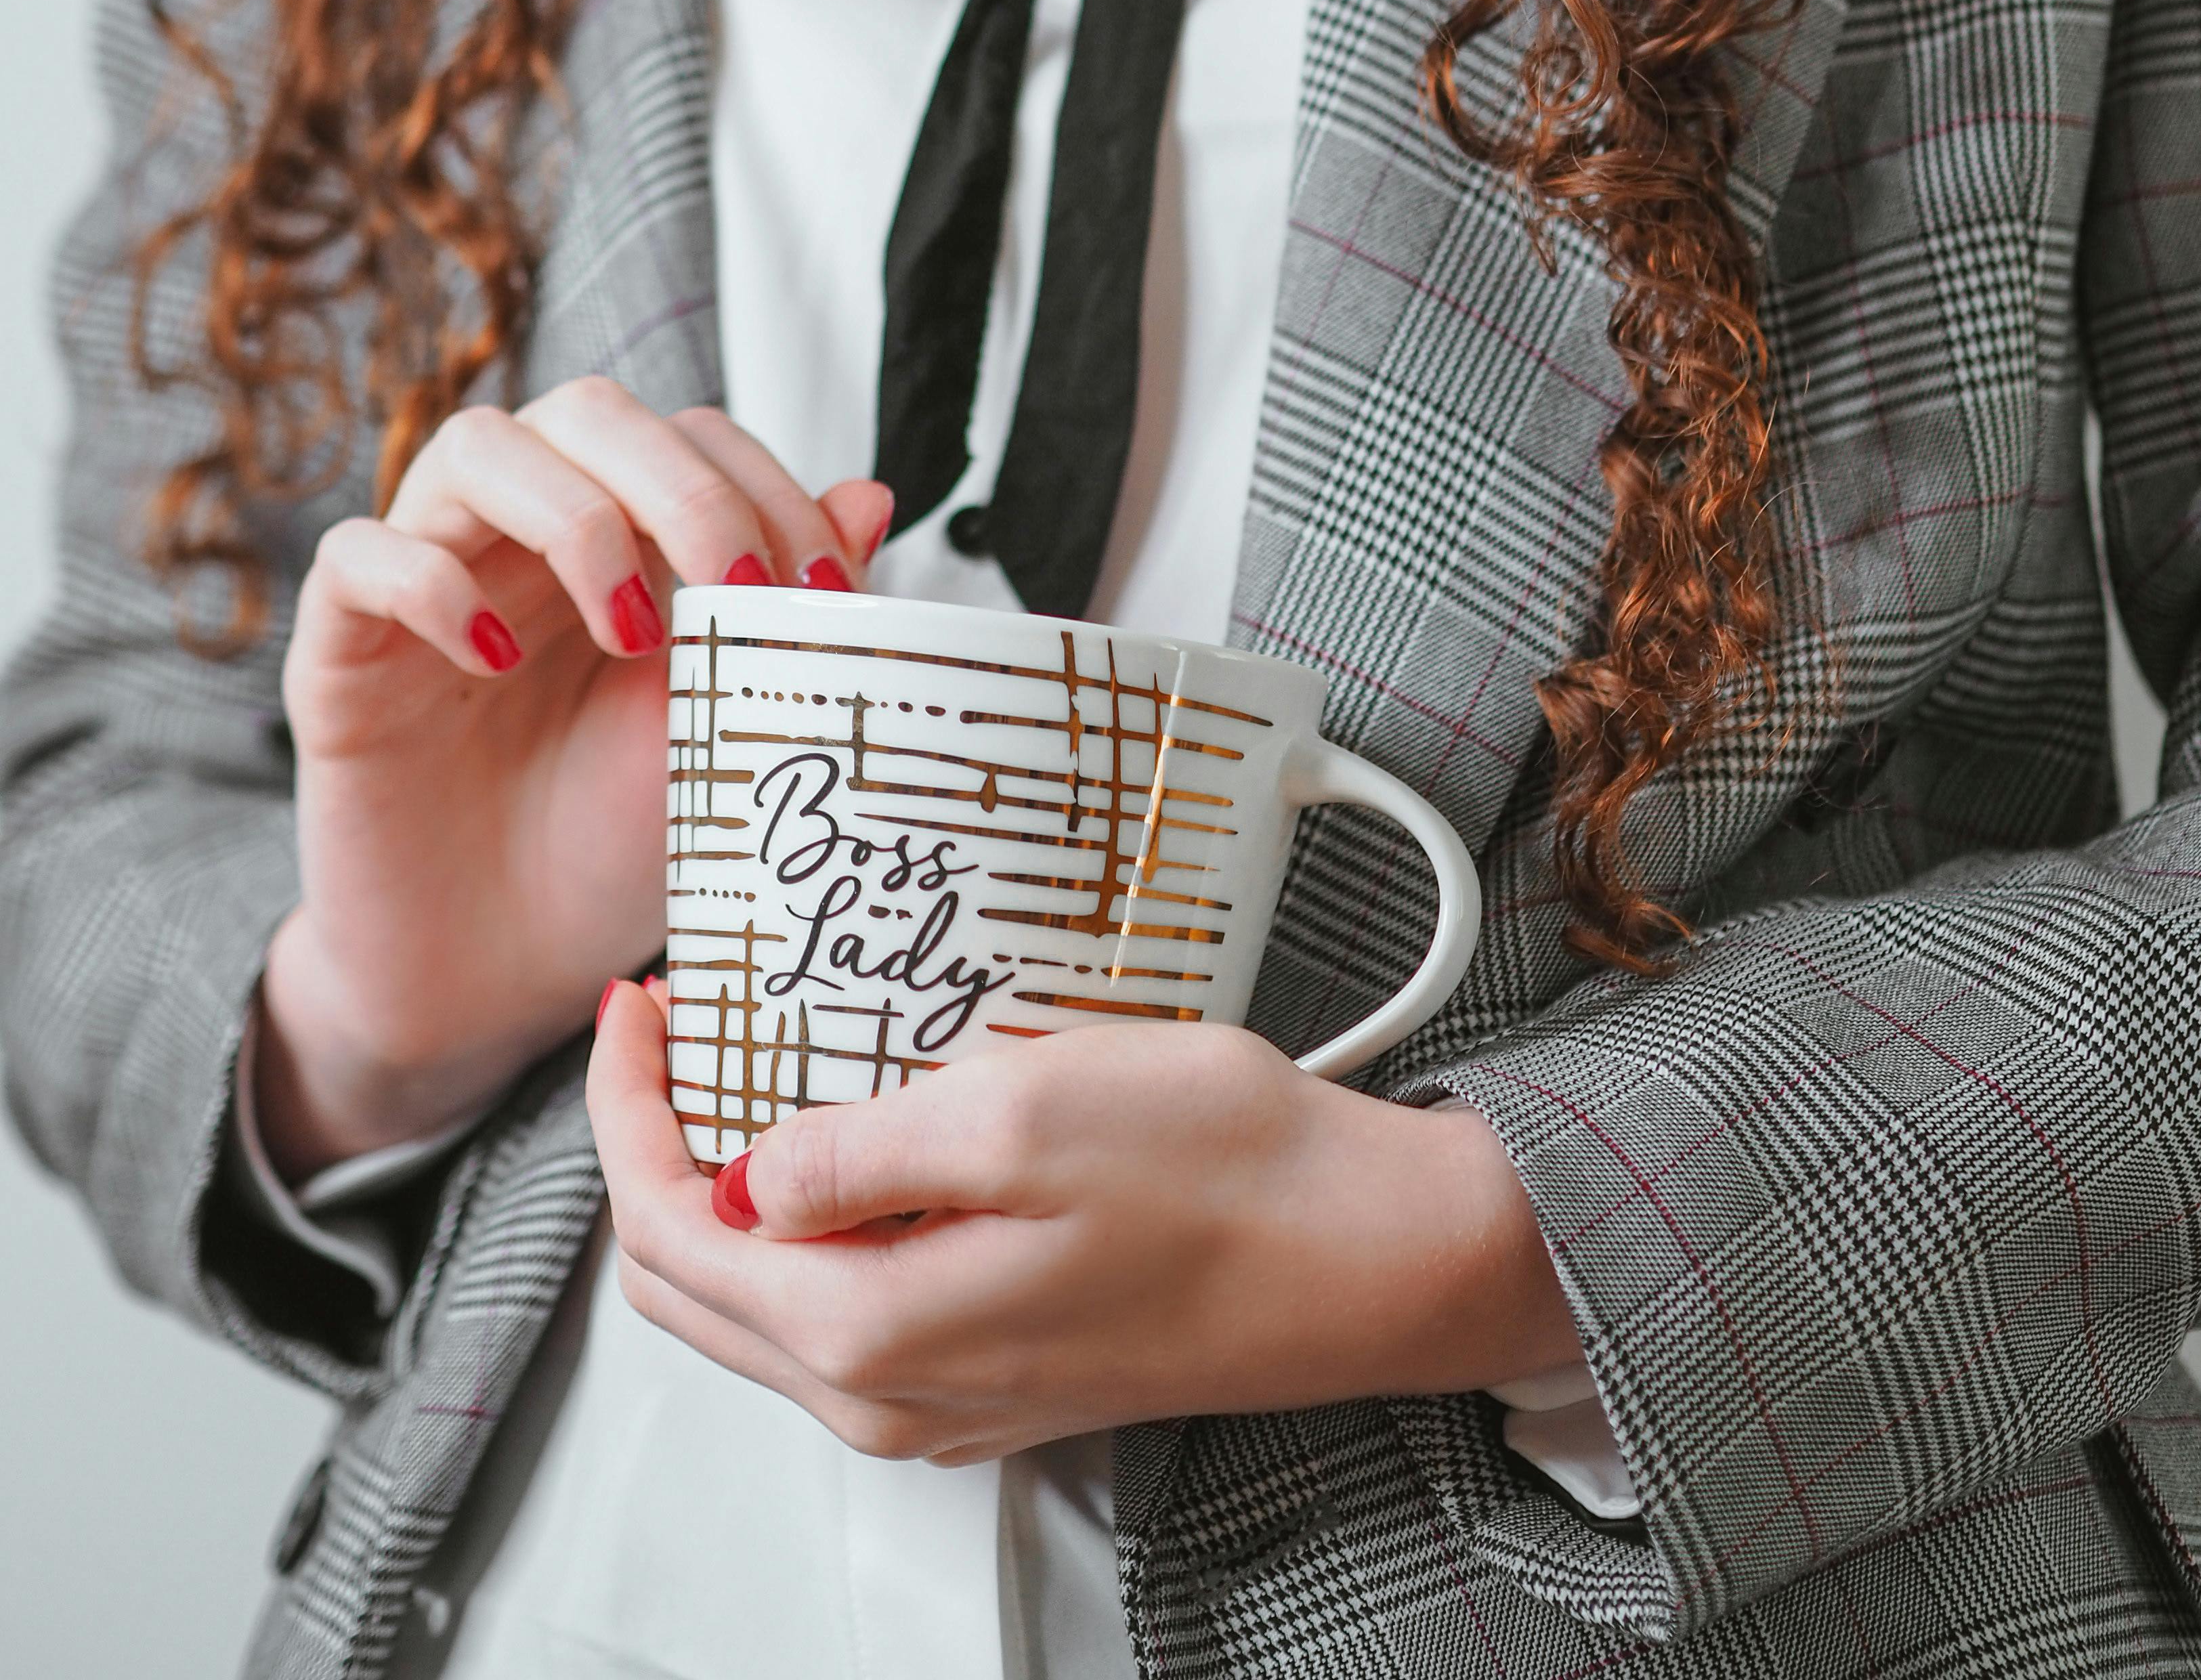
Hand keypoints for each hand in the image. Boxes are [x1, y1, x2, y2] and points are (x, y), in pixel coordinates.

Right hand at [256, 378, 890, 1180]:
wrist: (498, 979)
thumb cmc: (612, 848)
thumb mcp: (722, 730)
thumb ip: (783, 615)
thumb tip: (876, 493)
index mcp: (623, 536)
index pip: (690, 437)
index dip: (766, 489)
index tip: (827, 594)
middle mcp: (524, 532)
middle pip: (586, 410)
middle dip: (680, 483)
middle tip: (737, 591)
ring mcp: (427, 576)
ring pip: (475, 445)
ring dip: (574, 517)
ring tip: (632, 633)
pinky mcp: (338, 648)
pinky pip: (356, 555)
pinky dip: (429, 581)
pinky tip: (494, 659)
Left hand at [587, 982, 1579, 1459]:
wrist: (1371, 1255)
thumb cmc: (1226, 1175)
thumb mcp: (1026, 1111)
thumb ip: (860, 1149)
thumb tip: (749, 1168)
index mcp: (869, 1332)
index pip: (671, 1228)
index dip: (630, 1107)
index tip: (643, 1002)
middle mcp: (886, 1397)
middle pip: (692, 1282)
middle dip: (660, 1147)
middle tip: (682, 1026)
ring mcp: (942, 1397)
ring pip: (761, 1303)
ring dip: (732, 1186)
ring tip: (759, 1060)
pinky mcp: (996, 1371)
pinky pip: (846, 1309)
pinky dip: (811, 1224)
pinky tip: (857, 1135)